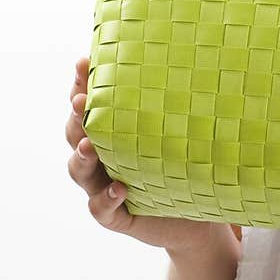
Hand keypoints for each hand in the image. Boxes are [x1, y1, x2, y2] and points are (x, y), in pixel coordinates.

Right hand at [66, 57, 220, 253]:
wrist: (198, 217)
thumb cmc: (188, 167)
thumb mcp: (183, 134)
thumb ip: (182, 106)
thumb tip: (205, 62)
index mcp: (113, 132)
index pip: (88, 105)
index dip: (81, 84)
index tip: (83, 62)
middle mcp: (102, 158)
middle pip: (75, 134)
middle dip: (76, 117)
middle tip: (82, 102)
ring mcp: (103, 187)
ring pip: (79, 170)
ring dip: (82, 156)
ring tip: (90, 145)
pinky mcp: (115, 215)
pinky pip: (101, 208)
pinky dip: (106, 198)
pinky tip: (119, 189)